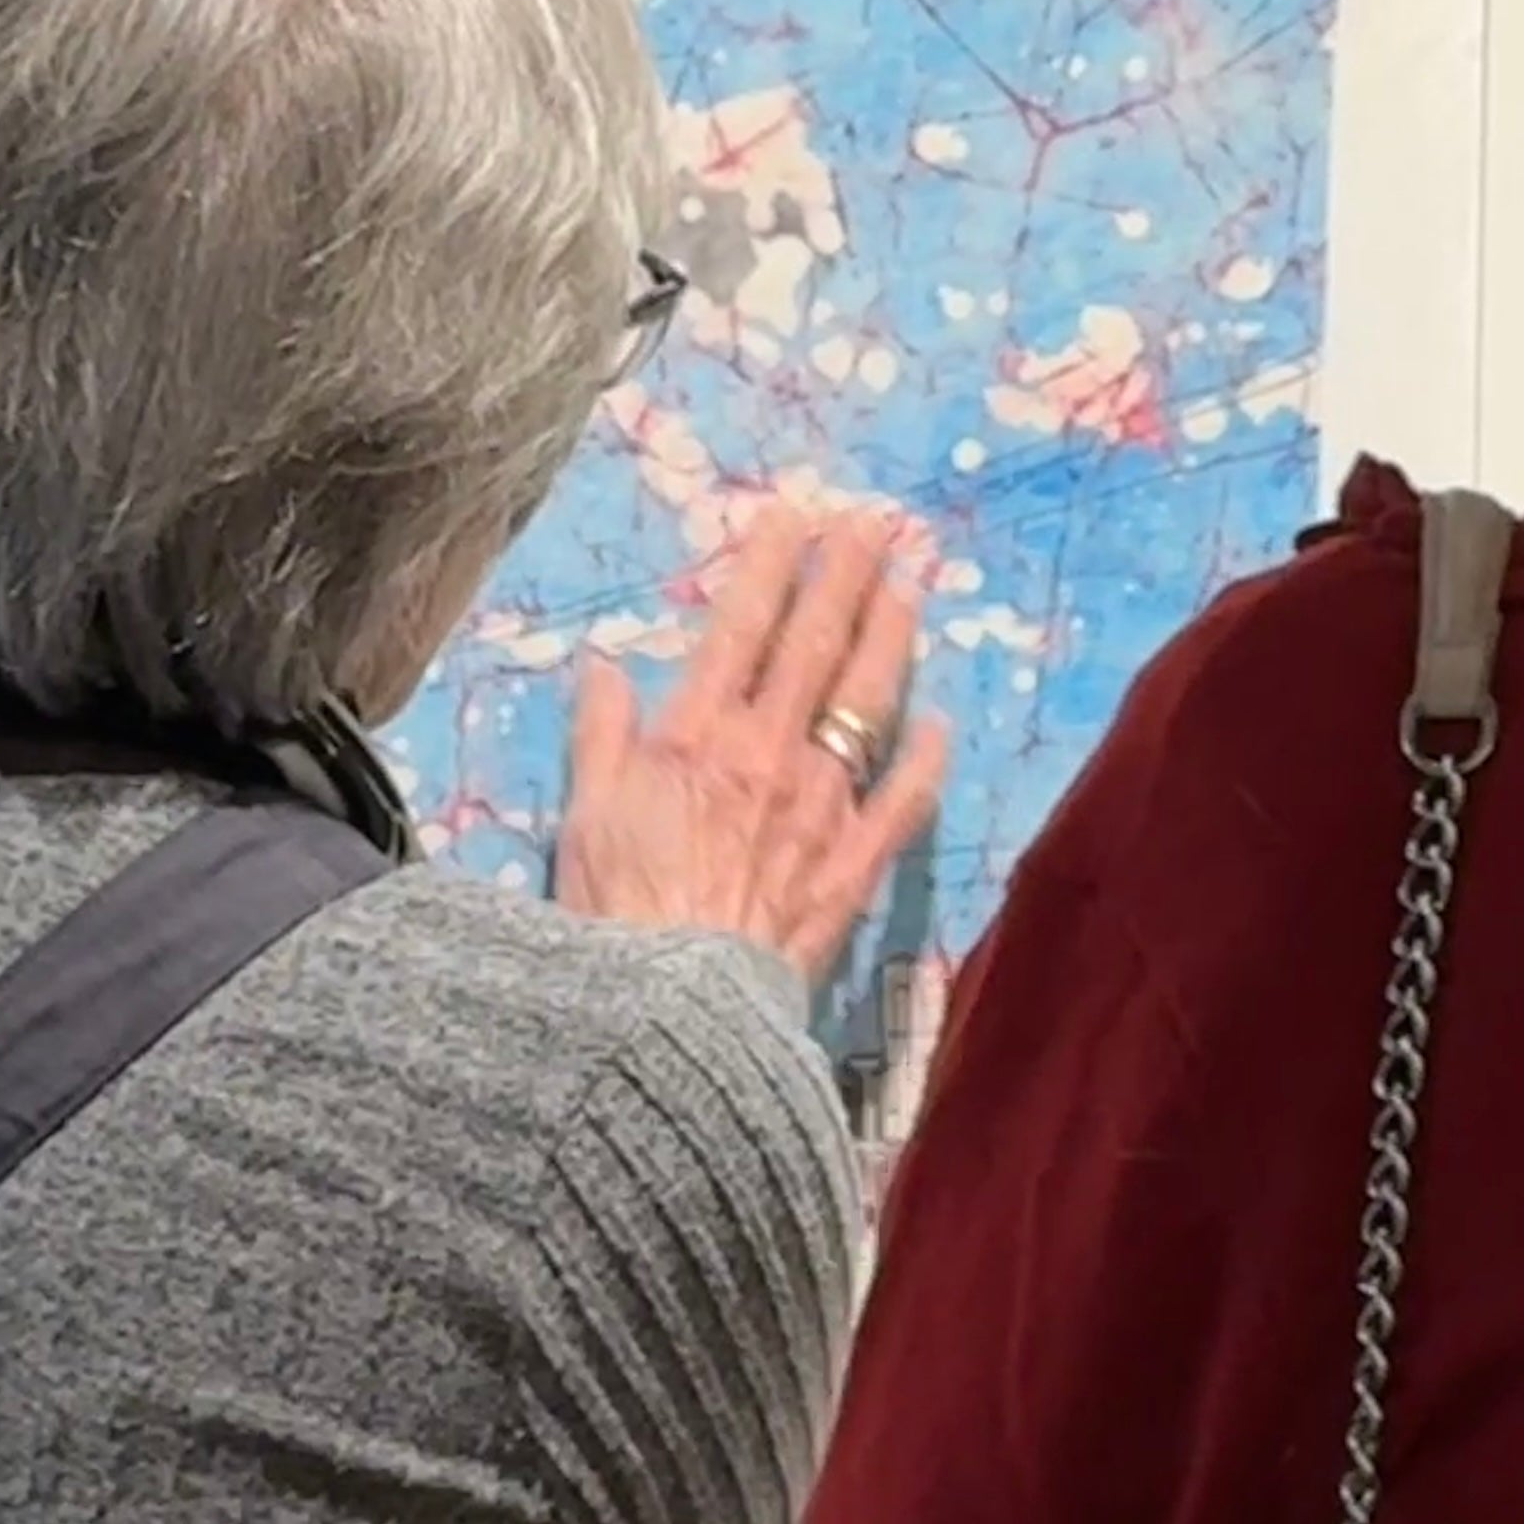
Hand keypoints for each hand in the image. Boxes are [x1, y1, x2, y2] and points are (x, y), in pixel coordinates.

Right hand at [559, 505, 951, 985]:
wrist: (672, 1008)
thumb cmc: (613, 916)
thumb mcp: (582, 815)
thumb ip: (597, 735)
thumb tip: (602, 665)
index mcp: (696, 735)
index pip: (739, 625)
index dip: (771, 564)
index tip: (796, 515)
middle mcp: (768, 753)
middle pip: (815, 646)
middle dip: (846, 577)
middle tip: (877, 524)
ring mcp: (821, 806)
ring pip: (865, 703)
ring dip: (891, 638)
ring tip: (912, 587)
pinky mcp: (853, 865)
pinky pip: (901, 802)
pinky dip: (925, 759)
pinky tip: (942, 723)